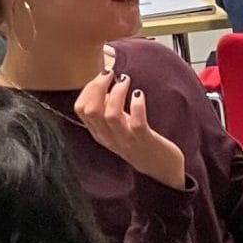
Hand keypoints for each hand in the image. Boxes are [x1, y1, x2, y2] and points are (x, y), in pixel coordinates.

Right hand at [74, 45, 186, 188]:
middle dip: (98, 87)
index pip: (81, 109)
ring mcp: (126, 140)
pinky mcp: (144, 140)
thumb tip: (103, 87)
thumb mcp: (118, 127)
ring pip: (110, 115)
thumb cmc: (140, 143)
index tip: (101, 76)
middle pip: (92, 110)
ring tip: (126, 80)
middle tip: (111, 73)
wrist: (162, 169)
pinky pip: (136, 122)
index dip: (88, 89)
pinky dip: (137, 105)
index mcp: (99, 133)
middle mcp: (109, 137)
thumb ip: (108, 110)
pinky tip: (139, 94)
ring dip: (117, 93)